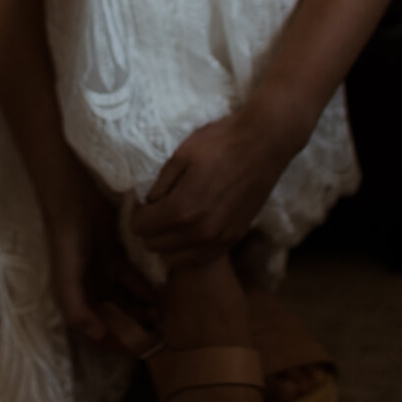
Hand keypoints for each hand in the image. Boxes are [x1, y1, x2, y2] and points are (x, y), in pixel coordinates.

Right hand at [44, 170, 156, 346]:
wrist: (74, 200)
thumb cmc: (66, 241)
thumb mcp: (66, 277)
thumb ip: (76, 309)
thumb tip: (99, 337)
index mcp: (76, 299)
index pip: (98, 331)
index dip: (117, 343)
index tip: (139, 350)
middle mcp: (90, 290)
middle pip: (116, 318)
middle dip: (136, 328)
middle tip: (160, 335)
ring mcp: (105, 274)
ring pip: (128, 301)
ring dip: (144, 311)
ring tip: (164, 317)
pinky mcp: (117, 257)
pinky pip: (135, 280)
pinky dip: (146, 289)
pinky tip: (161, 295)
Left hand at [130, 99, 303, 269]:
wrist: (264, 143)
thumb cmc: (221, 143)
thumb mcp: (180, 155)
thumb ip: (160, 185)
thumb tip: (148, 204)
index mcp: (181, 209)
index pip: (139, 227)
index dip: (137, 213)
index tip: (143, 200)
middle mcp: (199, 232)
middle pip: (154, 246)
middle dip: (149, 228)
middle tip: (156, 209)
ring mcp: (219, 238)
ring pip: (175, 258)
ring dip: (167, 242)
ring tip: (172, 220)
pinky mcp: (234, 238)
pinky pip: (200, 258)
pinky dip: (188, 250)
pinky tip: (190, 231)